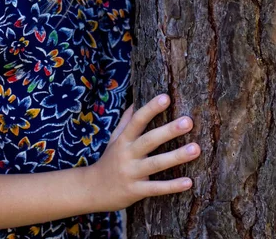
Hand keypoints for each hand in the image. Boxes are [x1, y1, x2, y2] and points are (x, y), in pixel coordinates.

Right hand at [89, 94, 200, 211]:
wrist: (92, 190)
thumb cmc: (109, 161)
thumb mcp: (114, 139)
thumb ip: (126, 121)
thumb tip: (136, 101)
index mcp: (123, 140)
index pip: (137, 120)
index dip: (151, 108)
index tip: (166, 97)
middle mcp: (127, 154)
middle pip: (149, 140)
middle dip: (169, 130)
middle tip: (188, 121)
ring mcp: (131, 173)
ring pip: (156, 163)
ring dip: (176, 156)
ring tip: (196, 148)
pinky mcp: (135, 191)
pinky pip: (156, 188)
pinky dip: (172, 186)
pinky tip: (189, 182)